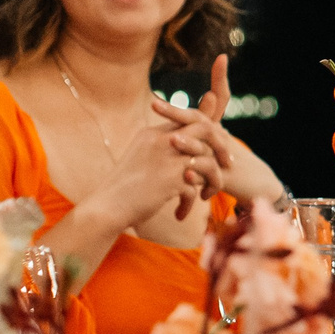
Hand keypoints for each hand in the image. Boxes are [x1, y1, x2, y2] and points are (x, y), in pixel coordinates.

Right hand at [95, 105, 222, 228]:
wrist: (106, 208)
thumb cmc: (124, 188)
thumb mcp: (144, 161)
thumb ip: (166, 151)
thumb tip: (191, 157)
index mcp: (153, 133)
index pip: (191, 119)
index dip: (210, 131)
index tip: (219, 148)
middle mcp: (161, 141)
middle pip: (206, 130)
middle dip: (221, 147)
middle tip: (228, 165)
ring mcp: (166, 159)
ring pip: (208, 161)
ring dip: (213, 180)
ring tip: (206, 195)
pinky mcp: (170, 180)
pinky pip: (196, 188)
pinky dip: (191, 202)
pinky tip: (180, 214)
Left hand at [151, 56, 284, 205]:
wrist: (257, 183)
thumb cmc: (227, 164)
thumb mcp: (212, 148)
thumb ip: (194, 136)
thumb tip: (175, 126)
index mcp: (212, 132)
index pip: (193, 114)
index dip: (175, 107)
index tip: (153, 100)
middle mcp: (219, 140)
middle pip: (199, 122)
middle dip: (176, 112)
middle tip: (154, 105)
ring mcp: (223, 158)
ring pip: (204, 149)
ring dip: (189, 144)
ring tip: (172, 140)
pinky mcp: (228, 177)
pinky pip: (211, 177)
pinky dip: (198, 178)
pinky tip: (186, 176)